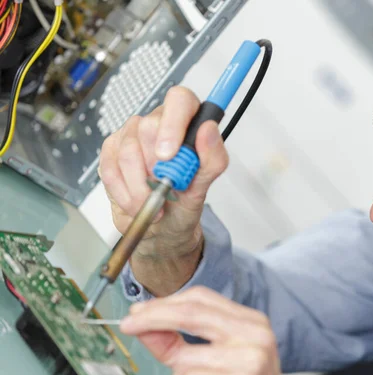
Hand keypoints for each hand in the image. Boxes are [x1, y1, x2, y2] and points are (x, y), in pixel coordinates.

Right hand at [98, 87, 228, 295]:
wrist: (163, 227)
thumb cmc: (185, 201)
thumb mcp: (204, 185)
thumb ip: (212, 158)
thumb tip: (209, 129)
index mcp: (186, 121)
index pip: (179, 100)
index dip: (173, 123)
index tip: (169, 154)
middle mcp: (157, 122)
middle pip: (148, 127)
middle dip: (157, 167)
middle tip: (167, 187)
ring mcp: (131, 135)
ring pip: (127, 151)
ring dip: (142, 187)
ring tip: (156, 202)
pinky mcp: (111, 152)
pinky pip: (111, 170)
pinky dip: (126, 194)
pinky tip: (138, 202)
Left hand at [120, 287, 283, 374]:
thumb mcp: (217, 360)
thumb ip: (182, 344)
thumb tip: (145, 327)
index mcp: (251, 321)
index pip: (202, 298)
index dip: (166, 303)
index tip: (140, 312)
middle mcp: (256, 333)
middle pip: (192, 312)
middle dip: (154, 318)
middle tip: (130, 325)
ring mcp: (252, 357)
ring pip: (185, 358)